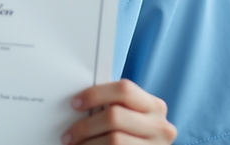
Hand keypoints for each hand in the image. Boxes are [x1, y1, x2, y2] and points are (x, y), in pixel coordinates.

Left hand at [61, 79, 176, 144]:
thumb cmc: (132, 135)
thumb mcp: (130, 117)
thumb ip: (114, 106)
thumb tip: (77, 103)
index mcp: (154, 106)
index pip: (124, 89)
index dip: (95, 94)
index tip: (74, 103)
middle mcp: (161, 126)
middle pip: (114, 116)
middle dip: (85, 126)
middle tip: (68, 135)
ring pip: (114, 139)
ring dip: (88, 143)